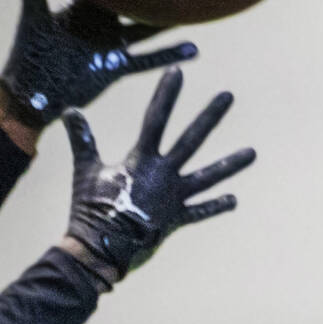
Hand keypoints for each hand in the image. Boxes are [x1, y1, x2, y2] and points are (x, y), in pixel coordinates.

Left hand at [0, 0, 197, 129]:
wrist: (31, 92)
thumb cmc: (28, 54)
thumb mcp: (32, 19)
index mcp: (85, 8)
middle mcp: (103, 24)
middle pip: (135, 2)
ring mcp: (111, 45)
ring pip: (148, 30)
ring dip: (170, 21)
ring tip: (201, 7)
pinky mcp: (115, 68)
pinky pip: (146, 61)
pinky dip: (168, 56)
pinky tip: (192, 50)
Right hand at [63, 66, 254, 283]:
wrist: (100, 250)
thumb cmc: (89, 210)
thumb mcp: (84, 172)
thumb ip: (82, 141)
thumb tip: (70, 111)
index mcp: (141, 161)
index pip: (155, 120)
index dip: (166, 95)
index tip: (177, 73)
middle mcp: (163, 176)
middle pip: (191, 140)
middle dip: (209, 116)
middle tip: (228, 96)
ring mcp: (173, 198)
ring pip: (207, 177)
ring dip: (230, 164)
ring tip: (252, 153)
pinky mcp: (175, 220)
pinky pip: (199, 212)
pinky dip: (215, 206)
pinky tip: (234, 200)